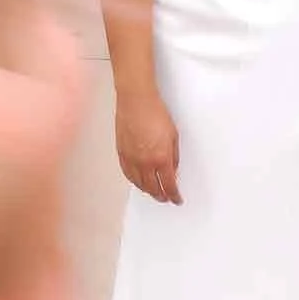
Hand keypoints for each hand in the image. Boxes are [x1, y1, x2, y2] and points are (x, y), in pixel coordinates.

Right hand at [116, 88, 181, 204]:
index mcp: (161, 158)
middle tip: (166, 198)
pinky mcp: (122, 153)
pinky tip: (138, 182)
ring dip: (148, 191)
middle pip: (153, 188)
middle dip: (161, 196)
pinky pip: (128, 174)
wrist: (136, 101)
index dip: (174, 195)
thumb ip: (173, 156)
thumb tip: (173, 169)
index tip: (177, 199)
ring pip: (139, 184)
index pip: (168, 185)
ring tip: (153, 192)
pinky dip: (134, 181)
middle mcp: (145, 162)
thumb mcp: (174, 135)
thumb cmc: (155, 112)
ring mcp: (131, 159)